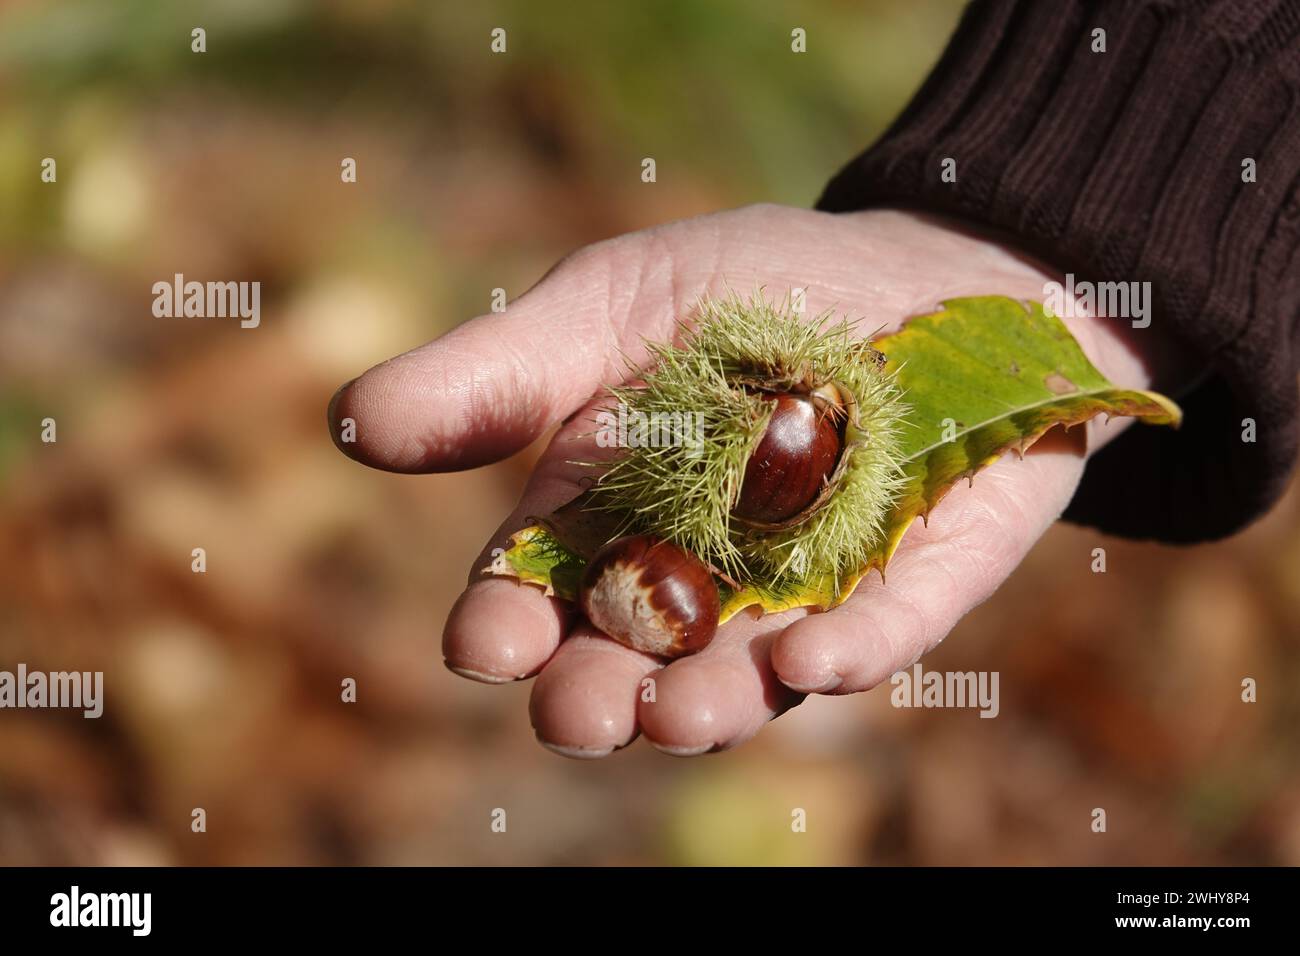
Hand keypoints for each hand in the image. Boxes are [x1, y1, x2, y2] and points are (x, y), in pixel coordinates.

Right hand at [328, 205, 1158, 756]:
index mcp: (609, 512)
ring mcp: (802, 593)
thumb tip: (349, 424)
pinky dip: (848, 653)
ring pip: (744, 674)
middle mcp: (695, 575)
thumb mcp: (615, 303)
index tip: (483, 643)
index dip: (506, 623)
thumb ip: (501, 372)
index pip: (540, 588)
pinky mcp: (905, 587)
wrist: (925, 266)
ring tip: (681, 715)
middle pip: (631, 658)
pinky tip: (815, 665)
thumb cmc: (755, 286)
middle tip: (579, 714)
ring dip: (711, 703)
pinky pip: (879, 633)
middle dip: (599, 694)